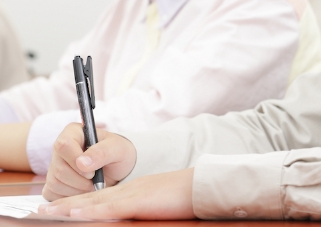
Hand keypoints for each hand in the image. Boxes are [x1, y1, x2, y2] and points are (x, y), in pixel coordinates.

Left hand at [39, 168, 194, 219]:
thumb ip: (143, 205)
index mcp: (132, 190)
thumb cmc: (185, 195)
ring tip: (46, 212)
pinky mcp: (137, 202)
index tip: (59, 207)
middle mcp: (127, 190)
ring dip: (68, 207)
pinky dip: (89, 211)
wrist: (200, 185)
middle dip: (64, 204)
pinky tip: (74, 214)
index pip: (99, 196)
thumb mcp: (159, 200)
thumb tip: (136, 212)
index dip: (78, 202)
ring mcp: (130, 195)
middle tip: (41, 210)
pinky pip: (108, 208)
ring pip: (93, 201)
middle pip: (90, 198)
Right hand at [43, 123, 136, 199]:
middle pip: (59, 169)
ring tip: (93, 185)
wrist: (118, 169)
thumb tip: (82, 163)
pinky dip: (70, 197)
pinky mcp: (52, 183)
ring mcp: (54, 166)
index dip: (76, 161)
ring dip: (77, 190)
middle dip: (80, 180)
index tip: (92, 172)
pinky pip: (53, 194)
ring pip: (55, 183)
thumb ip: (103, 152)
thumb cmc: (118, 153)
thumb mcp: (118, 149)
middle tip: (97, 180)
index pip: (63, 145)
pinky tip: (83, 191)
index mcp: (74, 132)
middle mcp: (60, 148)